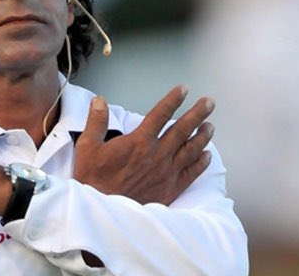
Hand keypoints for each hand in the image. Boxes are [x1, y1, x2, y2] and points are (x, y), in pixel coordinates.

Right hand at [73, 86, 214, 205]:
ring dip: (203, 136)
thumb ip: (96, 121)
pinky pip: (191, 173)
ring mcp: (166, 172)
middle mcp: (157, 154)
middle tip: (209, 103)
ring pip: (191, 150)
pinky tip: (207, 155)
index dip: (173, 100)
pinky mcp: (170, 188)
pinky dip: (201, 163)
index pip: (160, 114)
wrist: (102, 209)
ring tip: (211, 125)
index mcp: (139, 141)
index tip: (183, 89)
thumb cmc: (94, 178)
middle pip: (182, 129)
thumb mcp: (87, 146)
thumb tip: (100, 101)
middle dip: (197, 114)